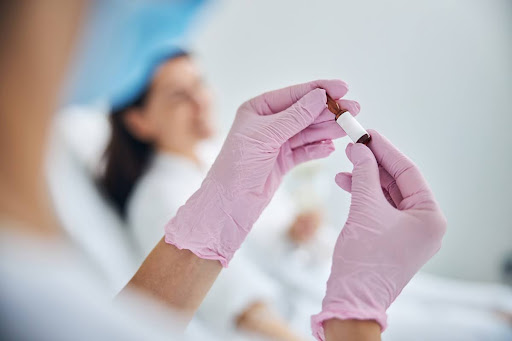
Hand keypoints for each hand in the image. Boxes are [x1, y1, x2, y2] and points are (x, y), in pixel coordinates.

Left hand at [165, 80, 359, 265]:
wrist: (229, 205)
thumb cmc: (238, 166)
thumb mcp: (267, 137)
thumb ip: (295, 117)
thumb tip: (320, 96)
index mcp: (258, 109)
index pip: (294, 94)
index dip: (320, 89)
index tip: (343, 88)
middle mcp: (268, 123)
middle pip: (305, 112)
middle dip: (329, 111)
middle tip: (354, 110)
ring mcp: (276, 143)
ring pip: (308, 132)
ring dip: (328, 129)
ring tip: (349, 128)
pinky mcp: (283, 161)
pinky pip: (306, 151)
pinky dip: (318, 149)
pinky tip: (331, 147)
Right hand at [311, 130, 446, 339]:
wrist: (352, 298)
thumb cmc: (364, 258)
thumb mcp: (365, 209)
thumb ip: (364, 175)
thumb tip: (360, 149)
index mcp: (430, 217)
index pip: (408, 173)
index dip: (386, 150)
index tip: (367, 133)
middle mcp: (425, 224)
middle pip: (398, 183)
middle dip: (373, 164)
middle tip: (354, 145)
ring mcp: (409, 233)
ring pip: (387, 195)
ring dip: (365, 179)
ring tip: (345, 164)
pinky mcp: (392, 239)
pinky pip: (380, 209)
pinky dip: (364, 196)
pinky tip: (346, 183)